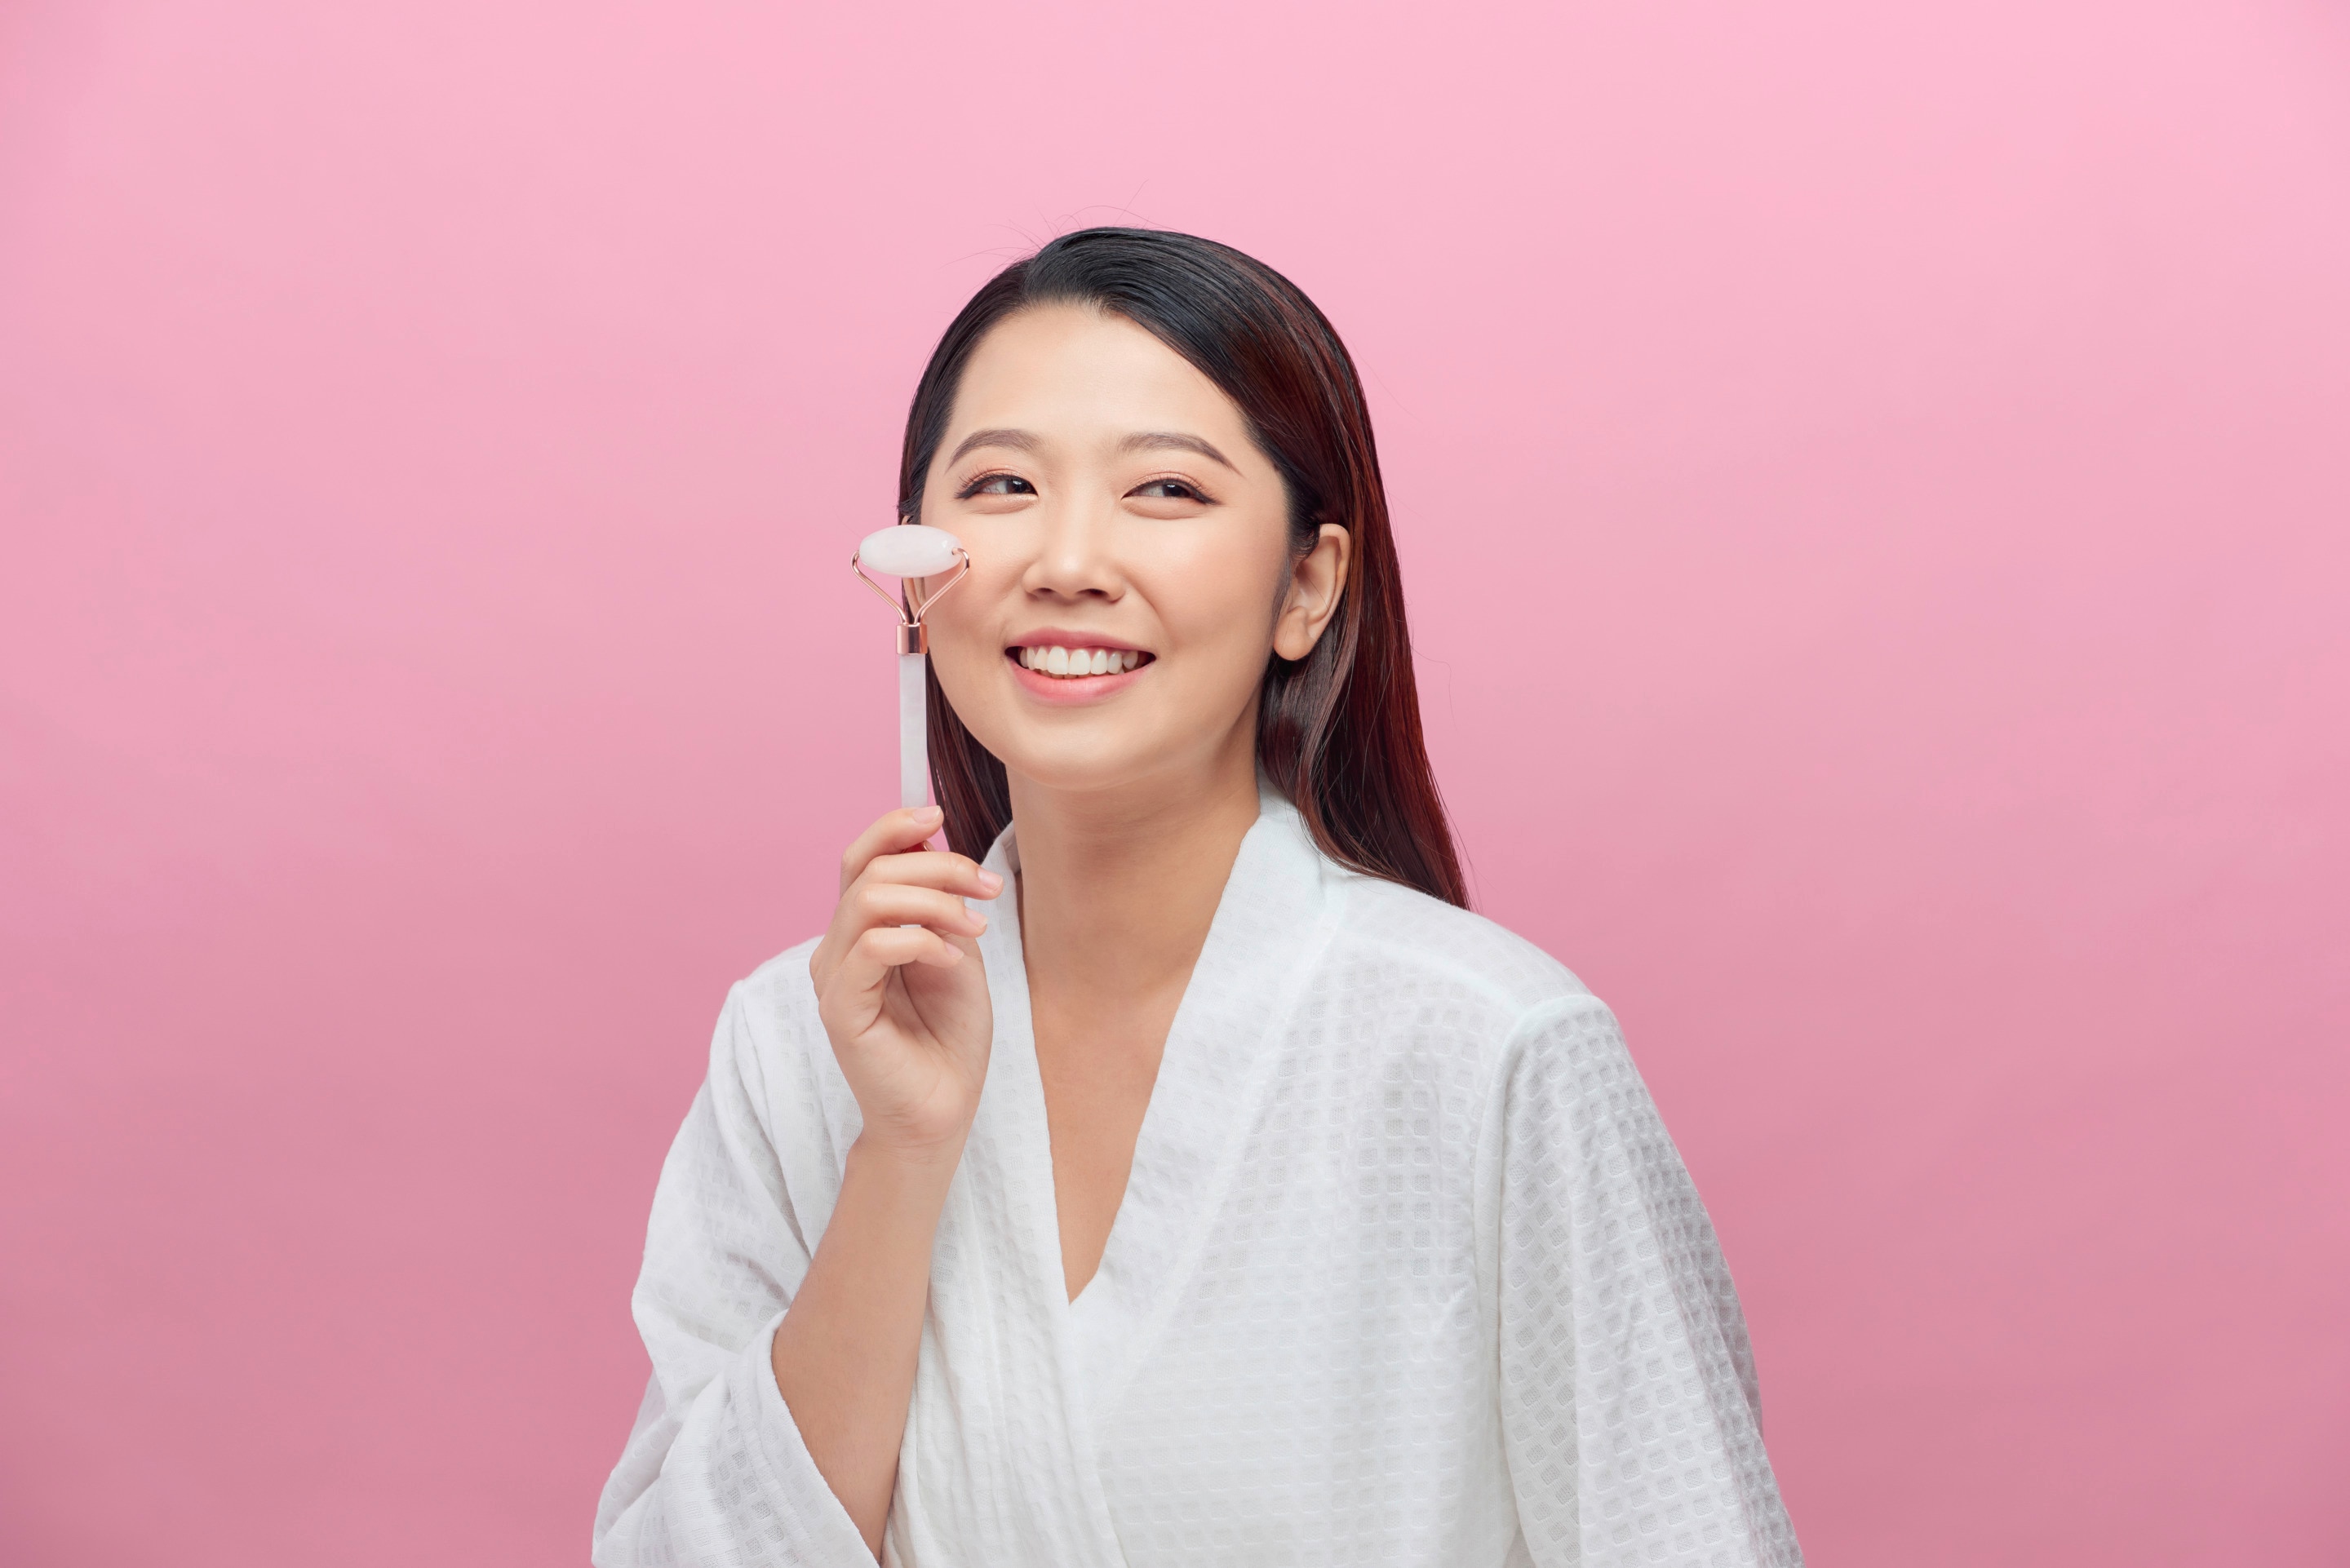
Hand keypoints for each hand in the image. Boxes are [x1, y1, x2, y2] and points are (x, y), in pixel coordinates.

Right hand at [808, 806, 999, 1158]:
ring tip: (975, 927)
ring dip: (933, 900)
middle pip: (867, 869)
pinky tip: (951, 958)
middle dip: (936, 864)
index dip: (894, 826)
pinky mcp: (840, 1009)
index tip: (940, 816)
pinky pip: (872, 947)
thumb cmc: (950, 1035)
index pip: (860, 857)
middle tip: (988, 888)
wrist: (943, 1108)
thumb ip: (938, 900)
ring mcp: (833, 977)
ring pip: (867, 899)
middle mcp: (836, 947)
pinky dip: (920, 939)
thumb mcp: (956, 948)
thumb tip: (930, 836)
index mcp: (860, 929)